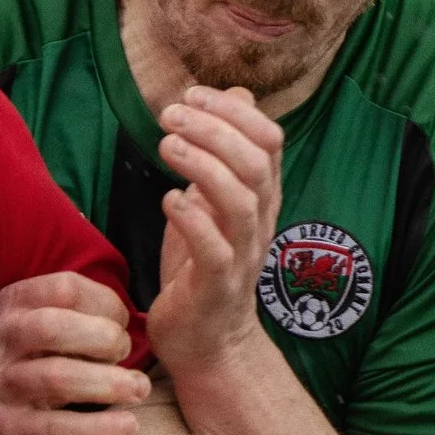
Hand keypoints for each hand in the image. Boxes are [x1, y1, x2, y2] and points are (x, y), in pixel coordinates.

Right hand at [0, 272, 150, 434]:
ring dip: (108, 383)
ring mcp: (1, 385)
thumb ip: (89, 313)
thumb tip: (141, 320)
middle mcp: (3, 340)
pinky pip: (54, 428)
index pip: (65, 289)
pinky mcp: (7, 429)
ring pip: (55, 377)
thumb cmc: (45, 360)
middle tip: (126, 354)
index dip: (107, 304)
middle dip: (104, 339)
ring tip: (139, 390)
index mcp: (16, 303)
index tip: (124, 325)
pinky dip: (97, 428)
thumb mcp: (56, 325)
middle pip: (52, 327)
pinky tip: (127, 427)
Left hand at [149, 86, 283, 376]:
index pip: (269, 139)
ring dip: (202, 165)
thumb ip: (224, 152)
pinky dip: (192, 218)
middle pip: (256, 163)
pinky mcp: (217, 286)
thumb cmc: (203, 265)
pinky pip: (214, 248)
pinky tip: (168, 200)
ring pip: (240, 201)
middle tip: (169, 115)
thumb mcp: (213, 200)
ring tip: (165, 146)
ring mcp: (243, 256)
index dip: (234, 110)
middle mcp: (260, 222)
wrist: (208, 341)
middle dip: (214, 129)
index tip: (192, 95)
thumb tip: (236, 94)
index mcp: (261, 197)